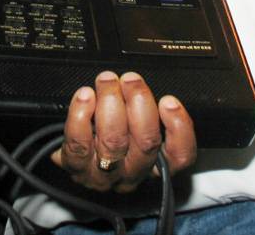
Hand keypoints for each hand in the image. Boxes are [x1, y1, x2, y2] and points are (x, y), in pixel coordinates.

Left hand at [52, 71, 195, 192]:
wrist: (74, 159)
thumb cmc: (109, 136)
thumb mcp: (134, 125)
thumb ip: (144, 108)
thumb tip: (143, 82)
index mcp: (155, 163)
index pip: (180, 155)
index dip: (179, 128)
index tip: (169, 100)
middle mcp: (133, 172)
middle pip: (146, 142)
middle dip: (140, 102)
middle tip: (130, 79)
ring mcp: (104, 174)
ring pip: (114, 142)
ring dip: (111, 103)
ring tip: (107, 80)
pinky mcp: (76, 167)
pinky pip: (79, 144)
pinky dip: (81, 115)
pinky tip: (85, 96)